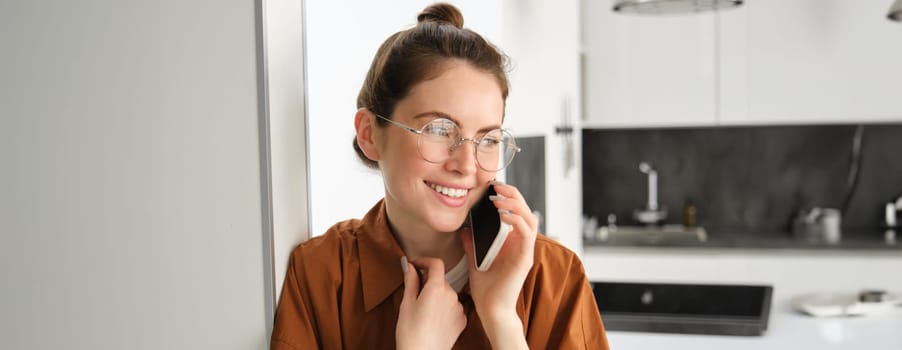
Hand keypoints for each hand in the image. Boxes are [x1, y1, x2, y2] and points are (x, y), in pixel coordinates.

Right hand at [396, 257, 466, 349]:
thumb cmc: (411, 333)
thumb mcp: (406, 304)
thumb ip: (410, 281)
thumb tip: (409, 266)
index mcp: (437, 288)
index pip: (436, 263)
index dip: (425, 261)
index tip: (416, 265)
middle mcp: (452, 295)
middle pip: (441, 279)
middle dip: (428, 282)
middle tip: (414, 292)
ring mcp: (459, 308)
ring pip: (447, 294)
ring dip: (437, 296)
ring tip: (423, 310)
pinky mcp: (462, 321)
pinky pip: (454, 307)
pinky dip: (445, 308)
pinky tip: (434, 319)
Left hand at [460, 182, 536, 348]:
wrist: (491, 310)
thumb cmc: (485, 289)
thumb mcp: (474, 261)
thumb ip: (472, 245)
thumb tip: (464, 229)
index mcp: (512, 243)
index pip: (516, 213)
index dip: (508, 198)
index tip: (493, 188)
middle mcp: (521, 245)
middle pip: (525, 211)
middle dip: (513, 195)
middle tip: (497, 186)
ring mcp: (525, 251)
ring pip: (530, 218)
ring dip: (515, 204)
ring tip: (499, 198)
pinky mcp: (525, 258)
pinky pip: (527, 233)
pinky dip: (516, 220)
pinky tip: (502, 215)